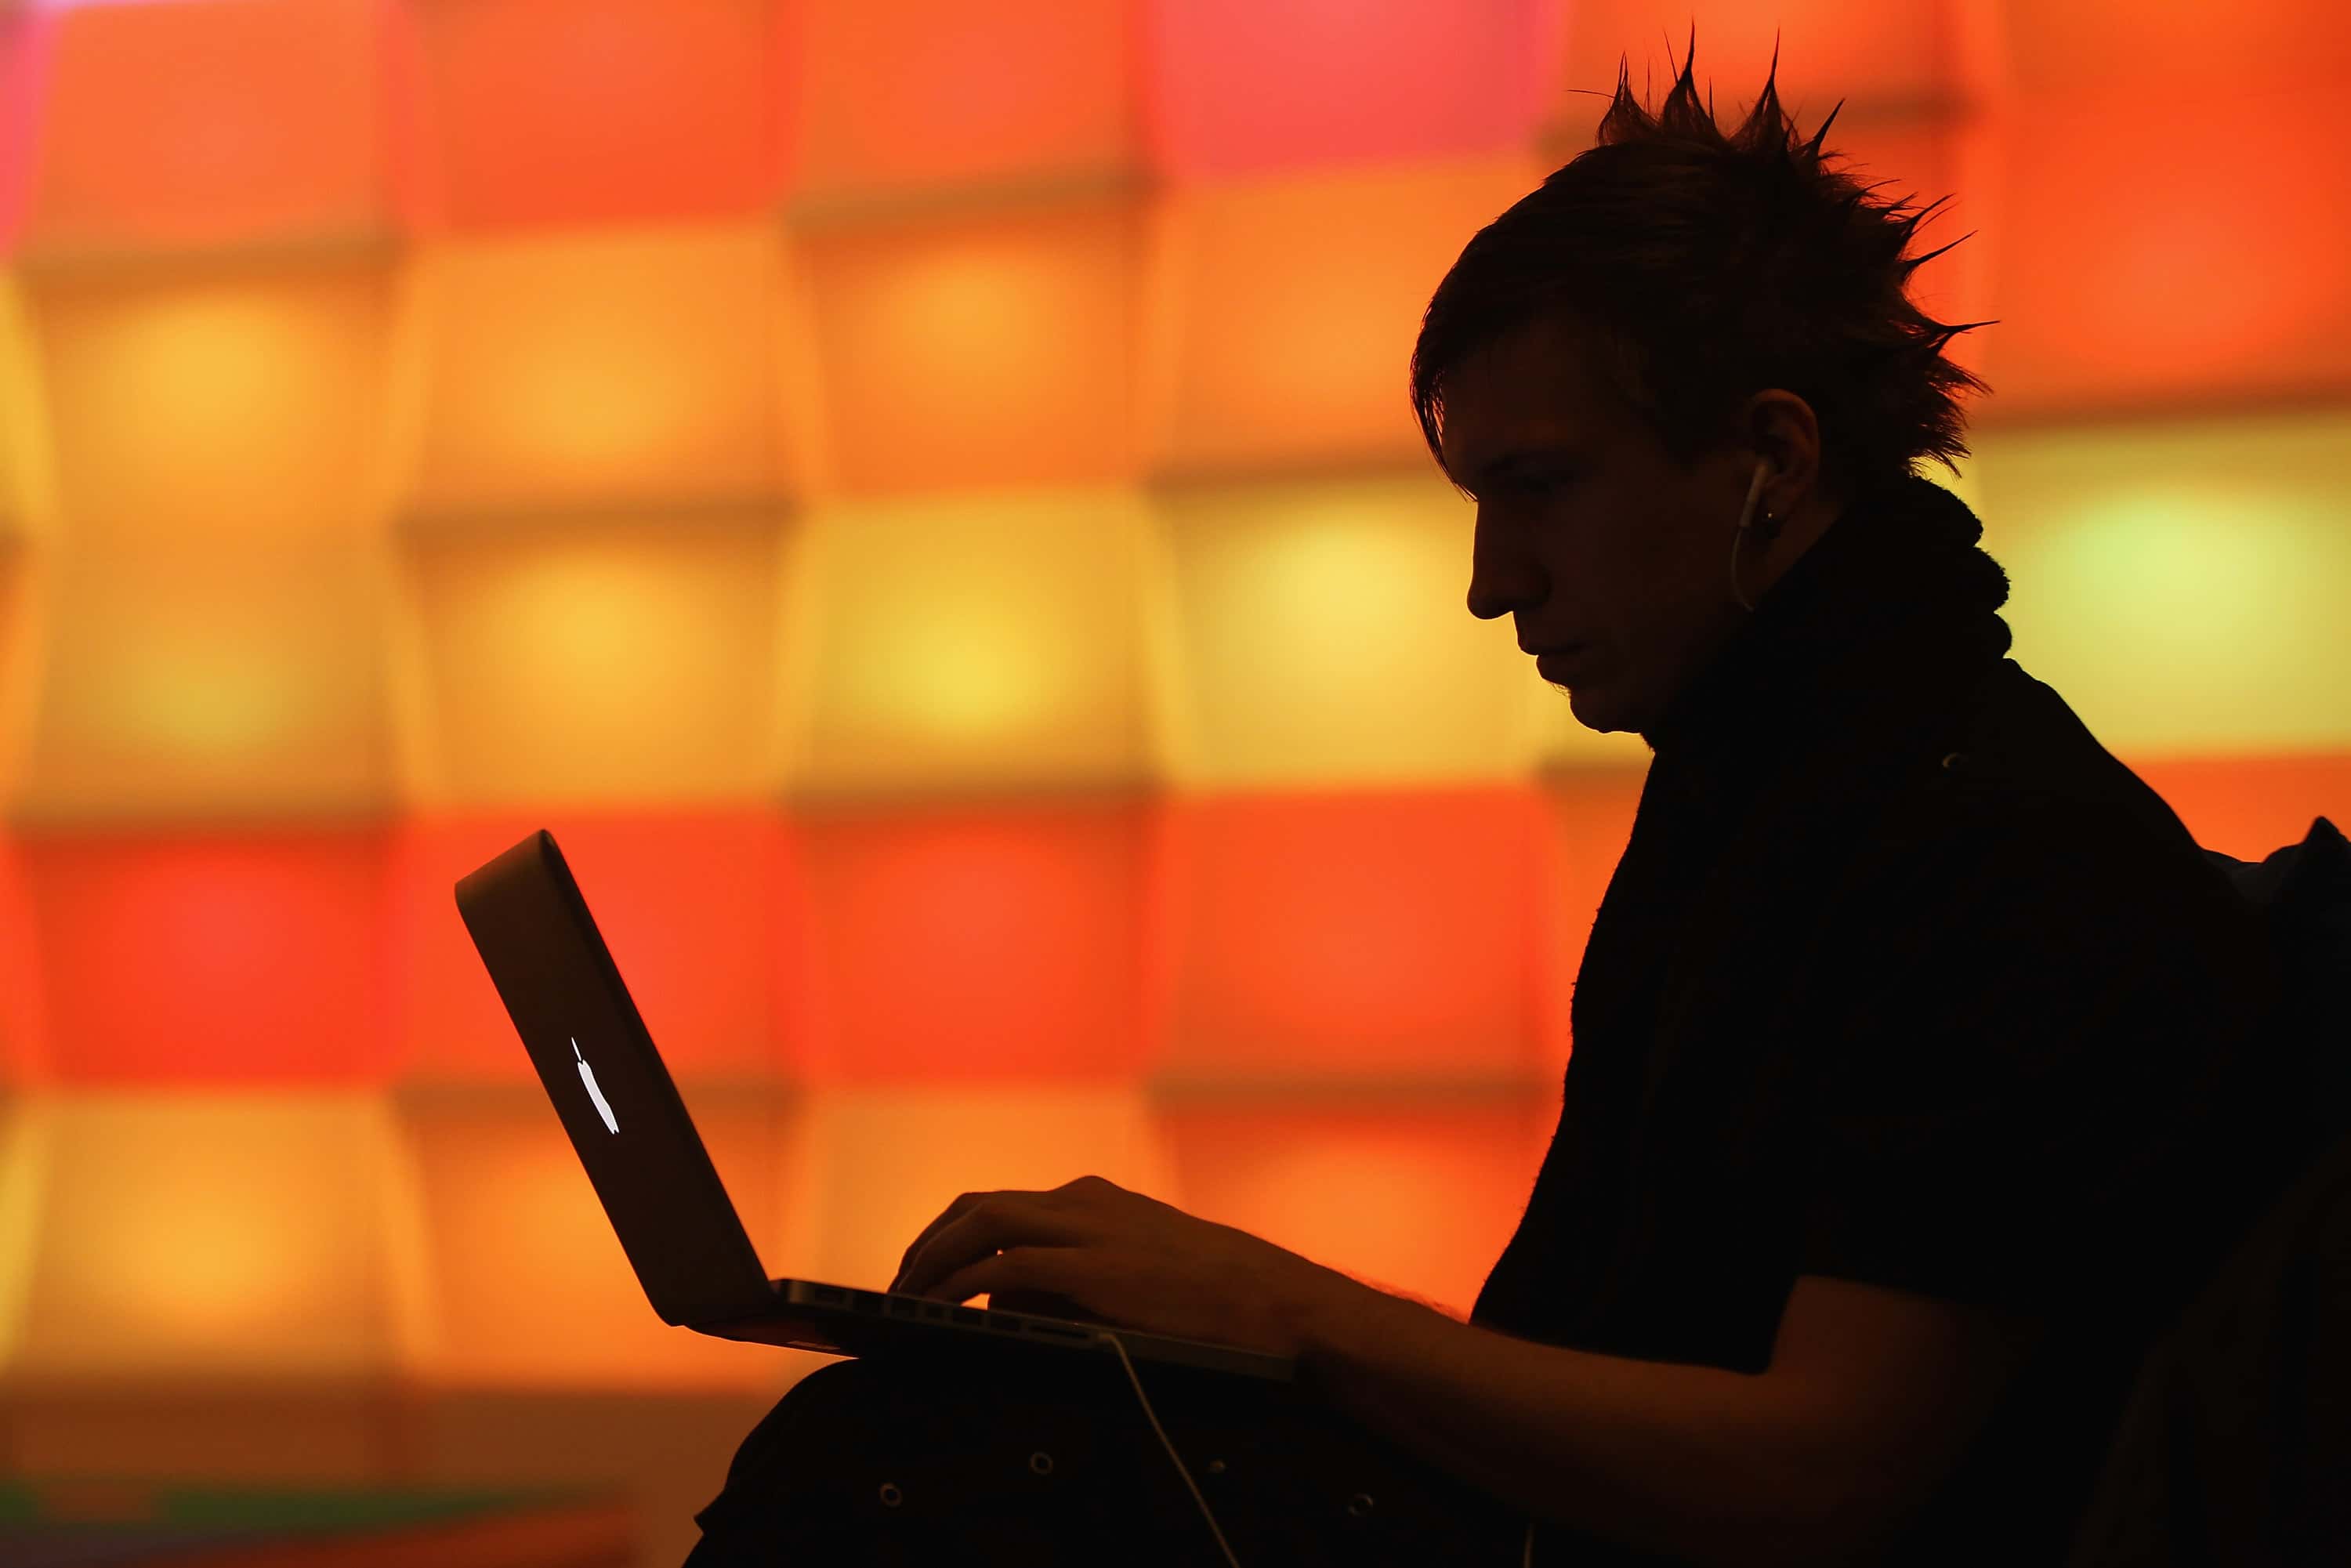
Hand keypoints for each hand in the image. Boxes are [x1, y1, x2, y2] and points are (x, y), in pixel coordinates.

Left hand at [888, 1174, 1351, 1358]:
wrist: (1279, 1302)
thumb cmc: (1215, 1297)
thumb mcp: (1139, 1270)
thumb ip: (1077, 1275)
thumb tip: (1009, 1300)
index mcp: (1094, 1198)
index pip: (1000, 1205)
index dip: (950, 1235)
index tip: (922, 1268)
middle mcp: (1084, 1200)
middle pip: (977, 1206)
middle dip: (928, 1244)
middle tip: (900, 1288)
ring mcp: (1090, 1228)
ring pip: (982, 1223)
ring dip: (933, 1259)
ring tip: (907, 1301)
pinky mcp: (1096, 1267)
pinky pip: (1007, 1265)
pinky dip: (964, 1283)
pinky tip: (945, 1309)